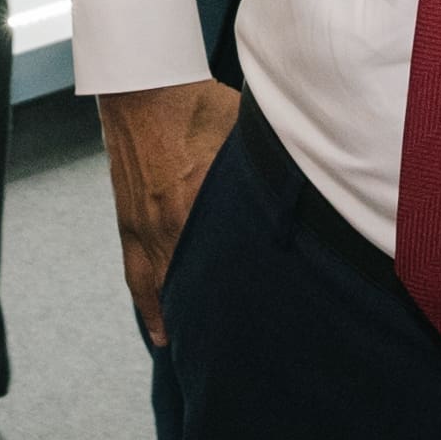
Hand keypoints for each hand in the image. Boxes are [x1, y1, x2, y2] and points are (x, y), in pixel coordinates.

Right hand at [100, 79, 244, 348]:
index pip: (227, 264)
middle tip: (235, 356)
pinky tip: (158, 326)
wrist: (139, 83)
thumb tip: (312, 180)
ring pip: (160, 288)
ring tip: (196, 355)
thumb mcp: (243, 131)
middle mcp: (167, 225)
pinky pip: (135, 275)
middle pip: (193, 285)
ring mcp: (143, 227)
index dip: (245, 297)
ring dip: (177, 319)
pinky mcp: (128, 221)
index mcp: (197, 205)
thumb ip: (267, 165)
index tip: (263, 325)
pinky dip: (147, 303)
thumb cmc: (195, 102)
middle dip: (213, 319)